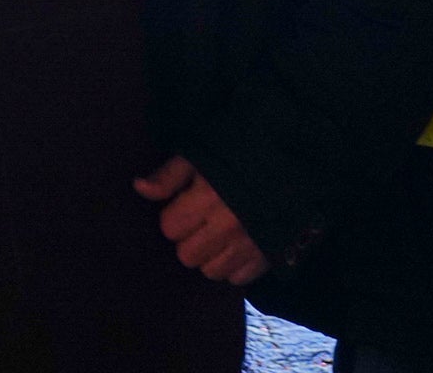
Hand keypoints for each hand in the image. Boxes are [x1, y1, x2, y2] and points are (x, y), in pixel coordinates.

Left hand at [134, 156, 266, 284]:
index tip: (187, 203)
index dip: (174, 216)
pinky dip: (235, 265)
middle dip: (190, 239)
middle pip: (187, 256)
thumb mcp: (201, 154)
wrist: (294, 156)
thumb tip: (138, 187)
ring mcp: (250, 244)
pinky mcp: (268, 256)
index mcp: (208, 198)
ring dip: (211, 255)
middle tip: (203, 221)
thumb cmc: (241, 153)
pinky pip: (238, 278)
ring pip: (211, 271)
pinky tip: (239, 244)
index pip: (170, 228)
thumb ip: (169, 175)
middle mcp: (228, 226)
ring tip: (221, 233)